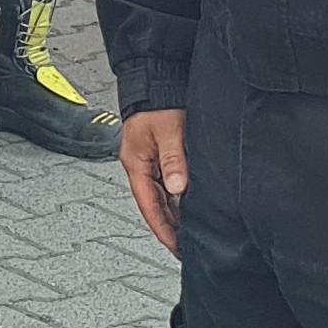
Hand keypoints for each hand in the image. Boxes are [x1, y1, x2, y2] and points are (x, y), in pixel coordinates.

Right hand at [121, 108, 187, 254]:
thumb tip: (178, 188)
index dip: (163, 229)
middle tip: (187, 247)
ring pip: (163, 196)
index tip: (176, 246)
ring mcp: (151, 162)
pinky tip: (190, 207)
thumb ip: (173, 159)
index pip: (149, 206)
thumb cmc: (157, 102)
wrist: (155, 80)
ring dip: (176, 214)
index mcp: (136, 164)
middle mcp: (142, 166)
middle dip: (171, 227)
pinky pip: (169, 184)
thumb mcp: (168, 130)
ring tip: (191, 233)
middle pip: (155, 205)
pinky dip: (179, 199)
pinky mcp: (162, 156)